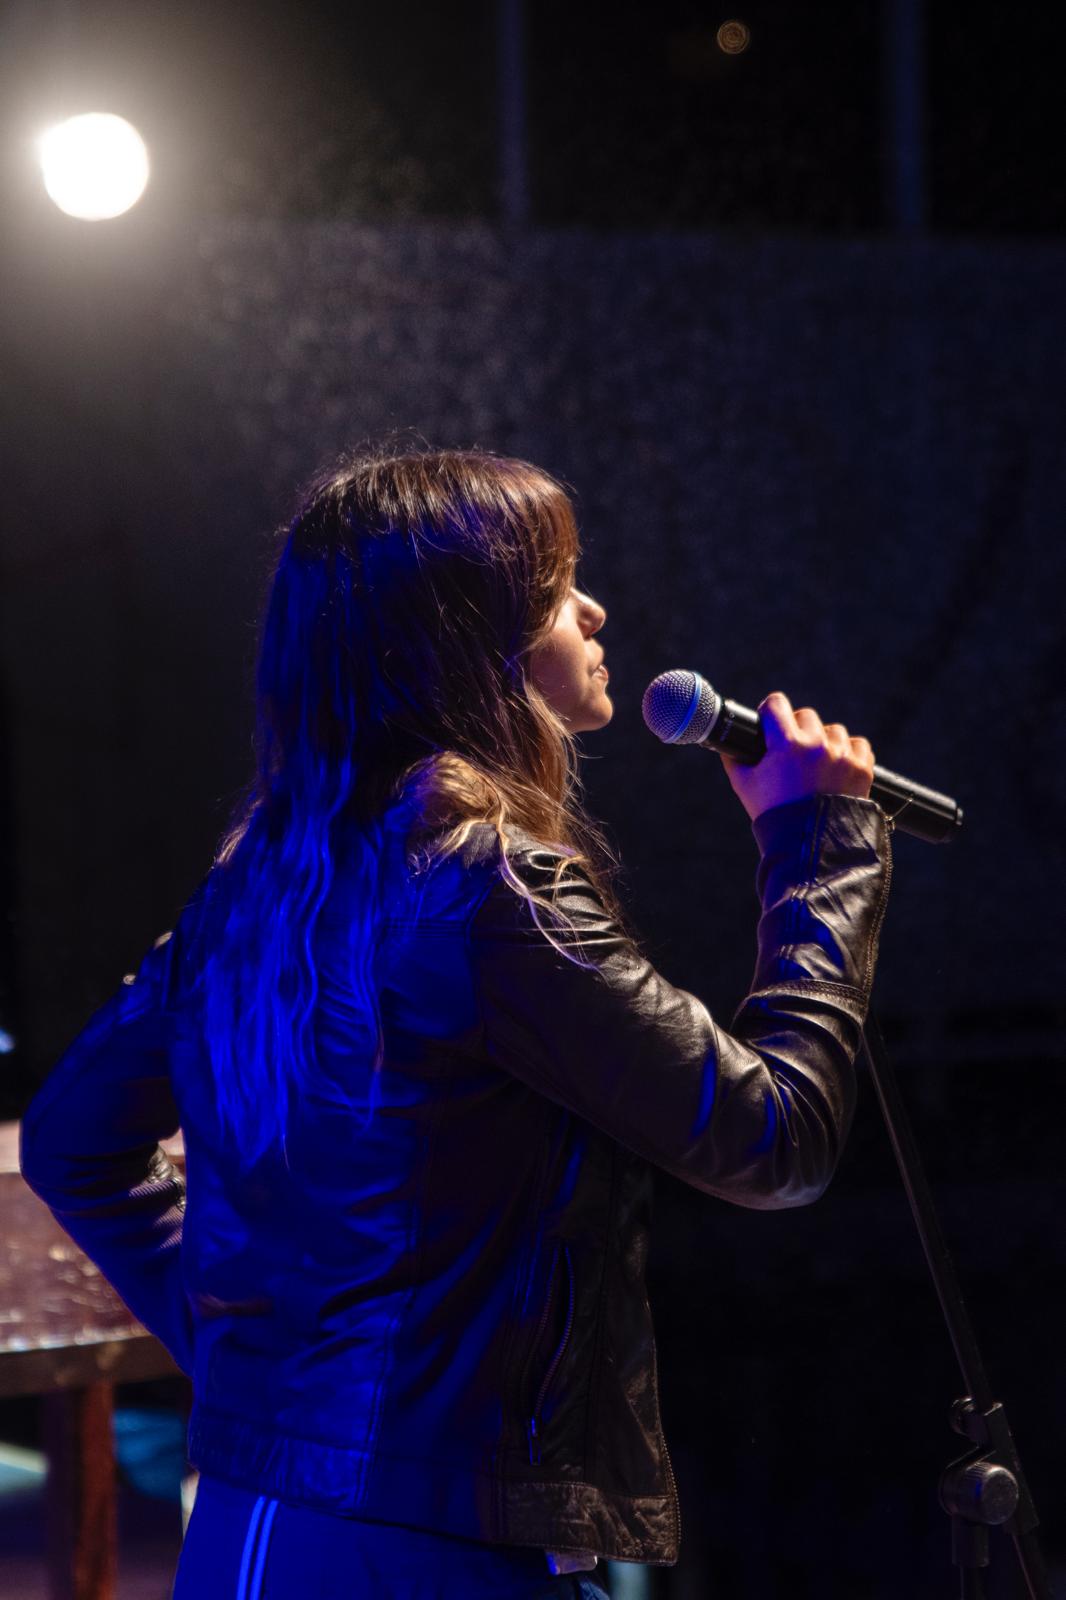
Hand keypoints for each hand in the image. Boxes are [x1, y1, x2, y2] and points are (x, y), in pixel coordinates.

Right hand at [720, 691, 875, 823]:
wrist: (808, 846)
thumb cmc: (773, 814)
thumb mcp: (744, 785)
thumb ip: (734, 758)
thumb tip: (728, 743)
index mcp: (787, 744)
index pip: (777, 704)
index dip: (770, 711)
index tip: (770, 721)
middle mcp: (817, 745)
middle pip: (806, 716)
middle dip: (797, 729)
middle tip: (792, 750)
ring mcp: (842, 756)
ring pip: (833, 730)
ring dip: (824, 742)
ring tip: (816, 764)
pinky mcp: (862, 769)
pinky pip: (858, 745)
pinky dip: (849, 753)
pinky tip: (837, 766)